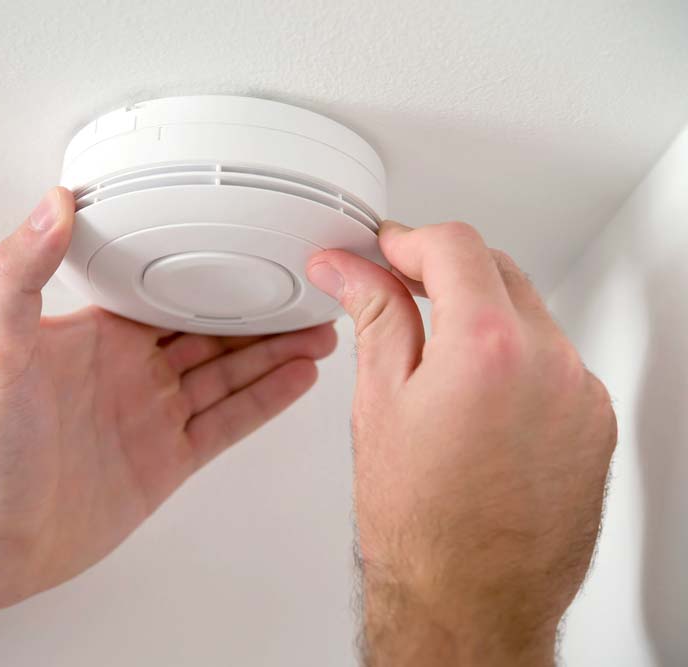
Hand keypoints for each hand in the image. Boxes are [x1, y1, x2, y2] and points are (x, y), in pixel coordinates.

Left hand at [0, 187, 336, 608]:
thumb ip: (20, 272)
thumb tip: (50, 204)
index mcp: (97, 337)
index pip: (165, 291)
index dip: (210, 269)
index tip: (248, 247)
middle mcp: (129, 372)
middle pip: (210, 331)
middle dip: (258, 311)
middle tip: (305, 290)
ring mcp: (151, 417)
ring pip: (228, 374)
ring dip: (274, 352)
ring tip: (320, 330)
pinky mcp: (166, 461)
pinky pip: (226, 423)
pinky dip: (265, 401)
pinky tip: (296, 379)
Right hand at [306, 221, 616, 665]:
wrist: (468, 601)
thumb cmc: (419, 522)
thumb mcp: (378, 401)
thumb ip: (373, 316)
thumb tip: (349, 270)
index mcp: (488, 347)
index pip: (454, 246)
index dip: (408, 240)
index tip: (383, 252)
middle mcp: (550, 362)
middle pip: (498, 270)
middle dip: (444, 270)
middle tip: (397, 290)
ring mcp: (580, 395)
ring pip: (530, 314)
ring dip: (481, 313)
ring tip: (432, 355)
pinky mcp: (595, 424)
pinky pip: (554, 362)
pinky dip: (514, 357)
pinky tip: (476, 396)